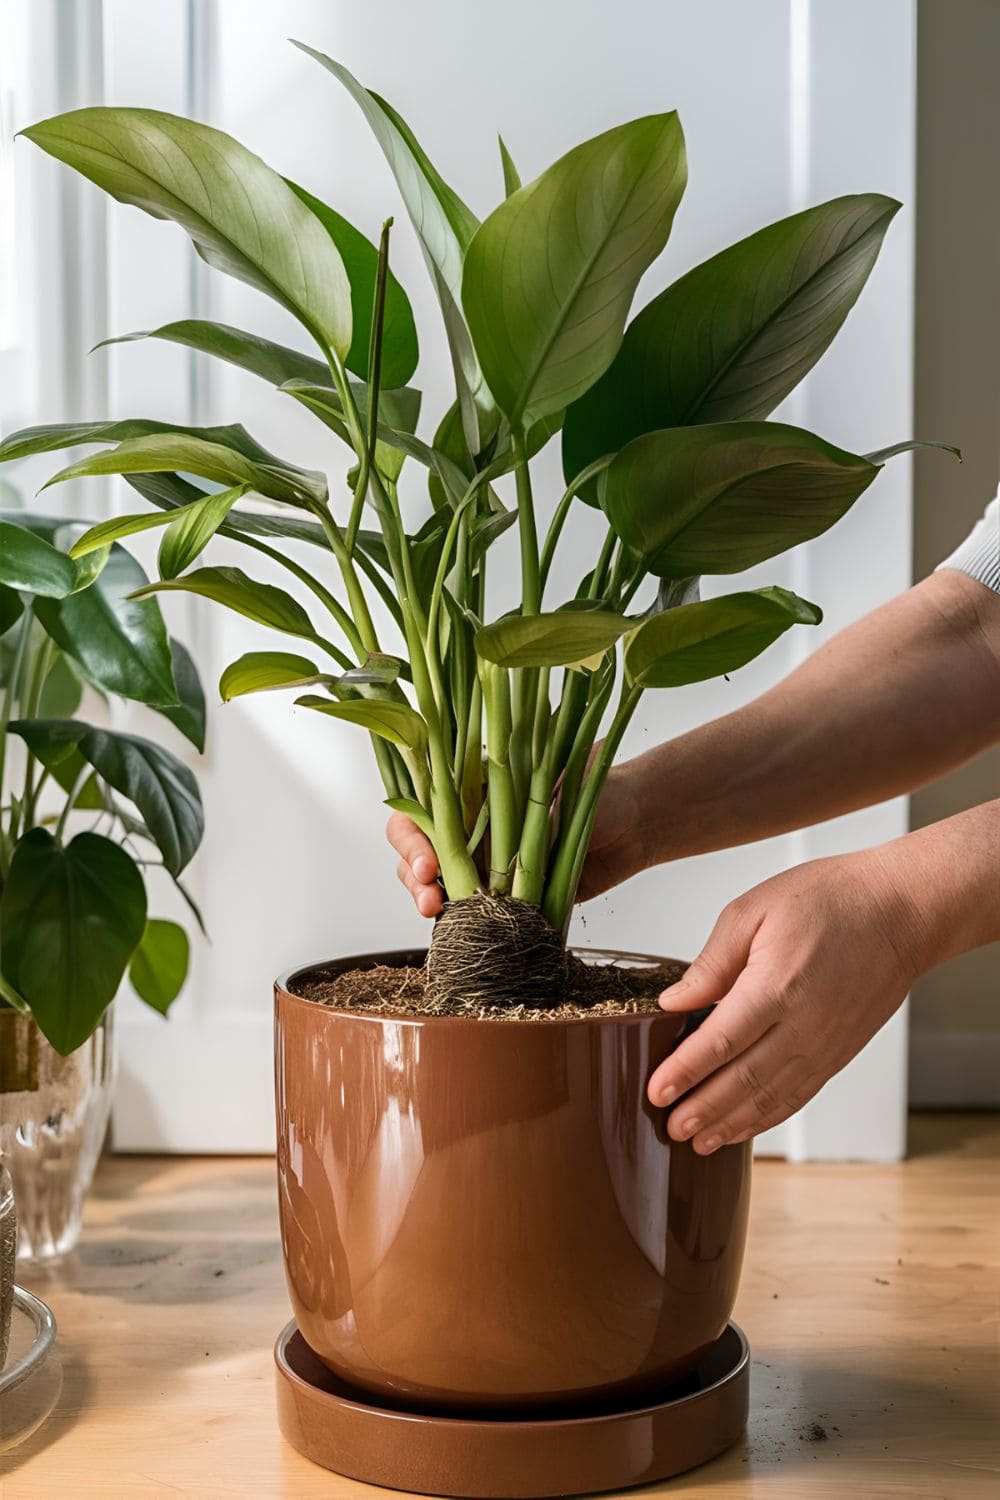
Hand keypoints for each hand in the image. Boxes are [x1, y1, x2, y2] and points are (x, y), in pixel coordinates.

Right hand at [387, 762, 645, 916]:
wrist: (637, 822)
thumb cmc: (602, 789)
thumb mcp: (566, 796)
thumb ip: (534, 820)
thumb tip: (511, 852)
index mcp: (474, 788)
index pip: (421, 808)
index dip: (413, 837)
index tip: (429, 862)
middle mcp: (473, 824)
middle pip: (419, 850)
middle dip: (413, 876)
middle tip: (429, 899)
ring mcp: (486, 861)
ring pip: (437, 884)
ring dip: (428, 901)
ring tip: (436, 916)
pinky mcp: (506, 895)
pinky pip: (474, 912)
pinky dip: (463, 925)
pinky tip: (463, 934)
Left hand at [647, 849, 924, 1150]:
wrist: (903, 912)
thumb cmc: (831, 900)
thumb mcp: (755, 910)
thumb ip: (712, 962)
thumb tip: (674, 1002)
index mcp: (776, 985)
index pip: (720, 1041)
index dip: (685, 1071)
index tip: (656, 1091)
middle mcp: (804, 1025)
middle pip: (744, 1080)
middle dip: (702, 1108)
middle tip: (668, 1126)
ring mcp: (825, 1045)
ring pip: (771, 1097)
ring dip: (731, 1123)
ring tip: (696, 1141)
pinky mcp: (839, 1054)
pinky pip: (799, 1095)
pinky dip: (767, 1118)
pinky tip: (742, 1127)